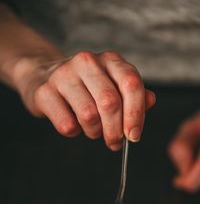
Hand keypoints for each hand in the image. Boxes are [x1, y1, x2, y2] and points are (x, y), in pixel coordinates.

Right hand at [14, 51, 154, 149]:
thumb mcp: (113, 86)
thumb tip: (150, 101)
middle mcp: (87, 62)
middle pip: (110, 103)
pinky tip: (74, 125)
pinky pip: (67, 124)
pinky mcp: (44, 91)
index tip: (134, 136)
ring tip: (93, 130)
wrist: (44, 77)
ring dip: (94, 132)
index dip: (136, 114)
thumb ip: (134, 95)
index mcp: (110, 60)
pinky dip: (74, 133)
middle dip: (115, 131)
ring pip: (89, 116)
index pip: (131, 85)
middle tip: (114, 142)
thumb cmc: (86, 87)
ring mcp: (63, 75)